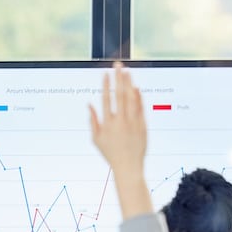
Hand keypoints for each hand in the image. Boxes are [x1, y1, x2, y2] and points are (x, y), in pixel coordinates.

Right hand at [88, 62, 151, 218]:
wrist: (128, 167)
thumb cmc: (110, 154)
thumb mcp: (96, 139)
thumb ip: (93, 121)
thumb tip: (89, 105)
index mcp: (107, 124)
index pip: (106, 100)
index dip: (106, 85)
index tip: (105, 74)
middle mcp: (120, 121)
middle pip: (119, 95)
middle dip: (118, 78)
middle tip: (117, 65)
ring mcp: (133, 123)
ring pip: (131, 99)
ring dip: (128, 83)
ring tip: (126, 71)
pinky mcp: (143, 125)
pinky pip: (140, 108)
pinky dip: (138, 97)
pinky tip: (136, 87)